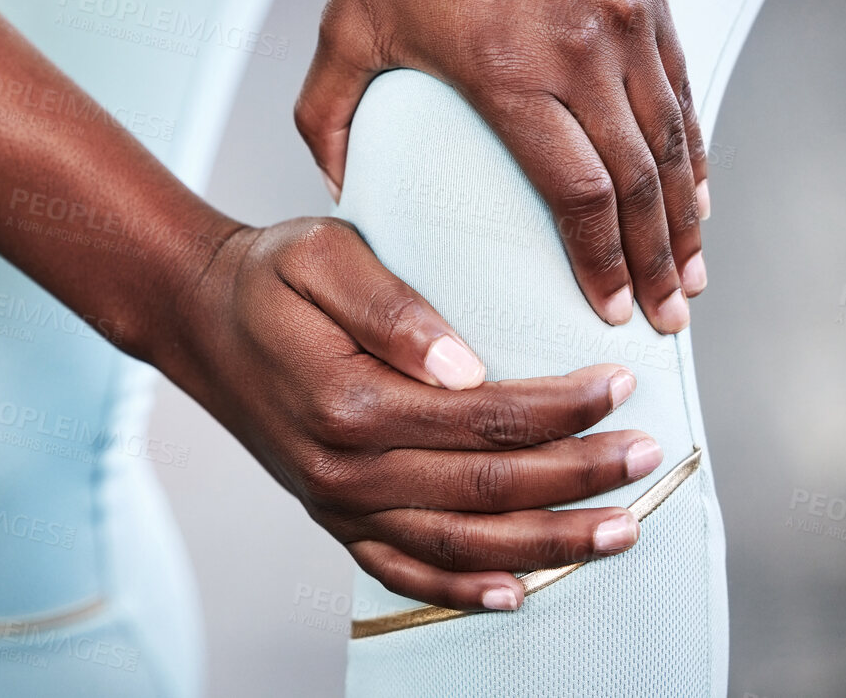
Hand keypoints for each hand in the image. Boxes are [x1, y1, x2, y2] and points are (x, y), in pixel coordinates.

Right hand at [157, 219, 662, 610]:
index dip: (561, 408)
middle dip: (578, 478)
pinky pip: (401, 571)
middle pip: (485, 491)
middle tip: (647, 456)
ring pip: (458, 544)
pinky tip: (517, 592)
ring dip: (547, 544)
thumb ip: (390, 305)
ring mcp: (336, 501)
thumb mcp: (320, 252)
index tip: (622, 385)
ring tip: (620, 528)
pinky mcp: (331, 516)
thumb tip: (464, 363)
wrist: (198, 319)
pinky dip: (460, 590)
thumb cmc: (266, 276)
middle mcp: (343, 467)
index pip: (482, 417)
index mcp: (347, 400)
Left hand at [296, 0, 708, 333]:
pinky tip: (697, 193)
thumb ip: (328, 111)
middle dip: (654, 263)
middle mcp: (582, 57)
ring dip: (687, 219)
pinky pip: (684, 94)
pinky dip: (695, 152)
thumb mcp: (350, 19)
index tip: (602, 310)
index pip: (575, 193)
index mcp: (508, 74)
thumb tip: (334, 188)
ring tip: (691, 279)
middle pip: (639, 185)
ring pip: (674, 145)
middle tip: (664, 322)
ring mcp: (629, 25)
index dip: (595, 262)